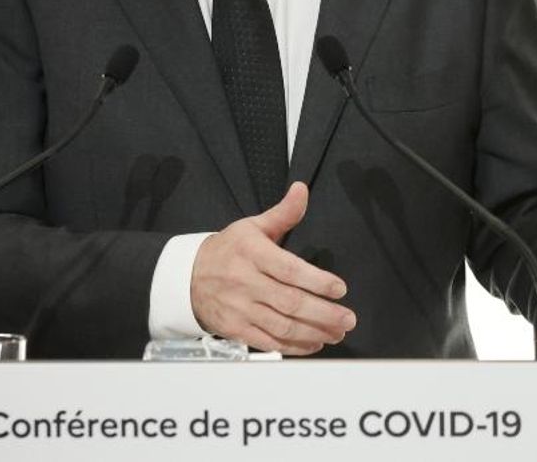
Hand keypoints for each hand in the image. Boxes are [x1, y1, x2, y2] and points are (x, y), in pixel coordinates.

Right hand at [190, 182, 355, 354]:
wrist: (188, 277)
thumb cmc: (227, 250)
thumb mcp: (252, 226)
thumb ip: (283, 213)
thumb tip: (301, 190)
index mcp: (251, 252)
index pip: (289, 269)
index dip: (317, 281)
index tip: (340, 288)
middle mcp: (244, 281)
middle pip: (290, 301)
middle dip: (323, 313)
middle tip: (348, 318)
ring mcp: (239, 308)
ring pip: (281, 326)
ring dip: (314, 332)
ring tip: (337, 332)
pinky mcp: (235, 329)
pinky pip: (268, 342)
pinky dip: (293, 346)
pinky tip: (313, 343)